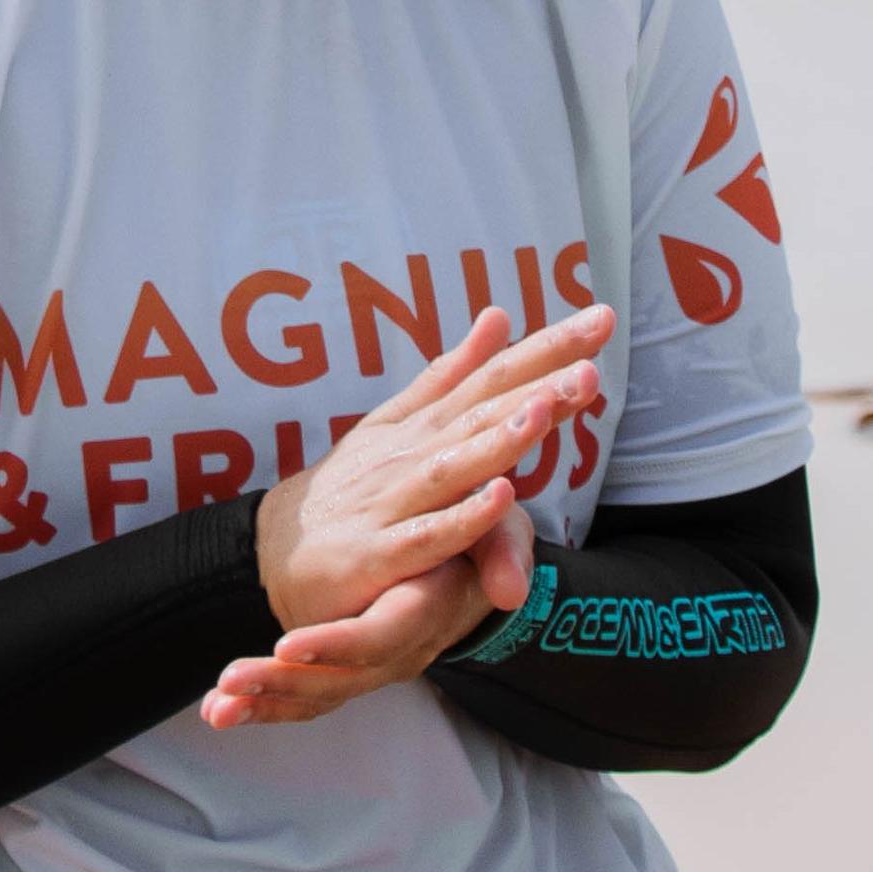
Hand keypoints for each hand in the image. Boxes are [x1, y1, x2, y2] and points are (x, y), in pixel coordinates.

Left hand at [203, 515, 532, 732]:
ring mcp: (373, 667)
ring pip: (319, 695)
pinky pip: (309, 698)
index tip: (288, 646)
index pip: (379, 637)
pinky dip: (265, 707)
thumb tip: (511, 590)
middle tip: (230, 681)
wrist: (475, 566)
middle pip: (339, 679)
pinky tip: (219, 710)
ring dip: (265, 703)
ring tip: (216, 707)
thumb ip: (506, 555)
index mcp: (424, 613)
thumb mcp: (503, 536)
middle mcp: (398, 652)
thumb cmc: (481, 539)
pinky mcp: (350, 671)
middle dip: (282, 683)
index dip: (336, 644)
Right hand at [242, 303, 609, 636]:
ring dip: (500, 439)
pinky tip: (500, 498)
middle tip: (592, 359)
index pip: (493, 378)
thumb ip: (449, 376)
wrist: (269, 554)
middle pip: (480, 414)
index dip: (546, 349)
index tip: (602, 318)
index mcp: (423, 425)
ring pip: (454, 468)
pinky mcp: (375, 556)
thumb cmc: (349, 490)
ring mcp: (390, 503)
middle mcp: (410, 455)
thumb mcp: (397, 424)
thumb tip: (498, 315)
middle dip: (537, 386)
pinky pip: (426, 538)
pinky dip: (461, 518)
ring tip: (549, 409)